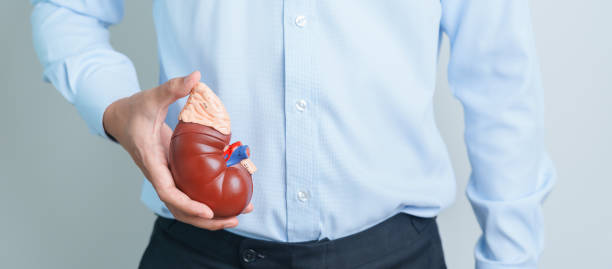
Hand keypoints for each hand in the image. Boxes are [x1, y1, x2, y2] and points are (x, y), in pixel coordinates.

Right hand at [103, 71, 252, 229]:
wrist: (120, 118)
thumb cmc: (134, 110)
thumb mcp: (151, 97)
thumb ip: (173, 88)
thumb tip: (196, 76)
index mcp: (151, 162)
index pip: (167, 191)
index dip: (187, 204)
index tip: (208, 211)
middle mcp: (159, 175)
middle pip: (180, 209)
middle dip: (206, 220)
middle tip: (235, 218)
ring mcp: (167, 177)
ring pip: (185, 207)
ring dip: (210, 216)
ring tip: (238, 215)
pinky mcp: (174, 175)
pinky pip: (190, 195)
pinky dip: (208, 202)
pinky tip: (230, 199)